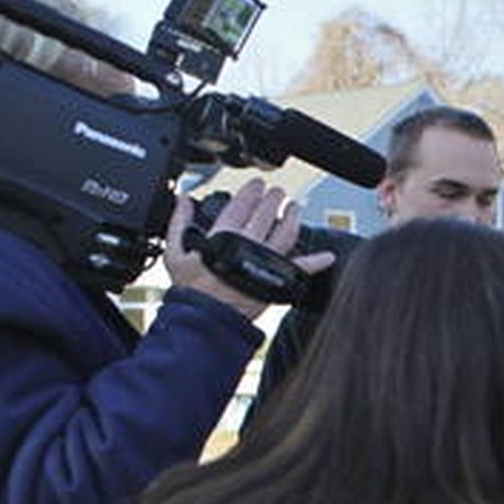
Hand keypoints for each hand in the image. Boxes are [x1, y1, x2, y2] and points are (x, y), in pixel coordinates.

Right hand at [163, 180, 334, 319]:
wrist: (207, 319)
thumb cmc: (192, 289)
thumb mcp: (174, 253)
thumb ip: (179, 223)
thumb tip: (183, 199)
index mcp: (224, 235)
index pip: (242, 205)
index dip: (252, 191)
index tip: (257, 184)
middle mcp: (249, 244)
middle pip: (266, 214)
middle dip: (273, 199)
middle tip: (276, 192)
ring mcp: (265, 261)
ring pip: (287, 233)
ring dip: (293, 217)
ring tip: (295, 207)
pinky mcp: (276, 279)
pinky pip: (301, 268)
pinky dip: (317, 262)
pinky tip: (328, 257)